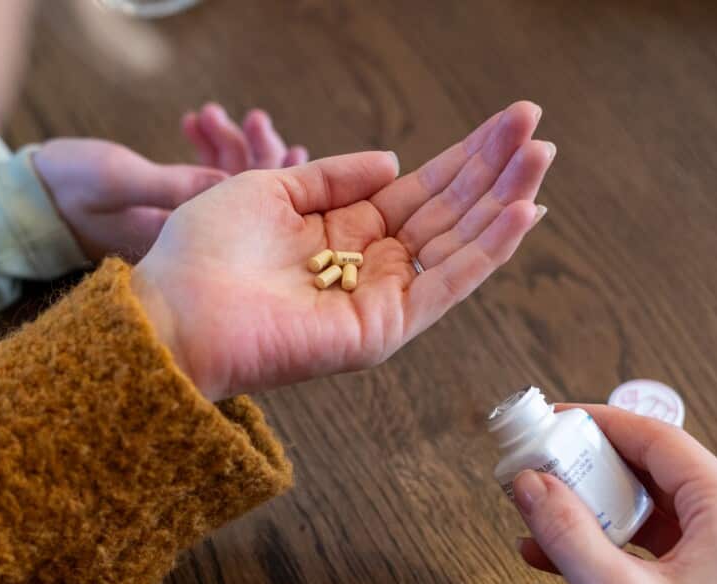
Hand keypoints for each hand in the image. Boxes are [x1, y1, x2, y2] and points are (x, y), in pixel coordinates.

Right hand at [33, 105, 304, 262]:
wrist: (27, 200)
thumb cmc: (66, 190)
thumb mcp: (119, 181)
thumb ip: (174, 185)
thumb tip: (232, 183)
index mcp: (185, 243)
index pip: (247, 217)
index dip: (275, 183)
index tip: (289, 148)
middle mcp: (191, 240)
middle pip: (246, 200)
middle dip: (256, 156)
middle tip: (255, 119)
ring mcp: (183, 225)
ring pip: (226, 182)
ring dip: (226, 143)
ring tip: (212, 113)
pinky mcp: (170, 207)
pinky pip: (202, 177)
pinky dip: (204, 147)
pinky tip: (196, 121)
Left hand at [133, 101, 552, 399]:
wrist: (175, 310)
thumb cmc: (205, 253)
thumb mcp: (270, 188)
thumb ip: (334, 178)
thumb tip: (394, 161)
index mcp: (345, 232)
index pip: (422, 189)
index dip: (465, 156)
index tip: (508, 121)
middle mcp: (371, 266)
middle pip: (450, 211)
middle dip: (495, 169)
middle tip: (536, 126)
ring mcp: (382, 298)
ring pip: (459, 244)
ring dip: (504, 200)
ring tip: (541, 157)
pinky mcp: (384, 328)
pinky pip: (447, 285)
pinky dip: (487, 250)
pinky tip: (521, 211)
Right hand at [512, 405, 716, 583]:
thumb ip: (565, 530)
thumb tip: (531, 484)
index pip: (660, 440)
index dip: (603, 423)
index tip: (560, 419)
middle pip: (658, 472)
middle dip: (594, 469)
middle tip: (548, 465)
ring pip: (657, 511)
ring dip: (599, 510)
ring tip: (546, 515)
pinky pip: (663, 546)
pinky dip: (617, 544)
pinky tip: (566, 555)